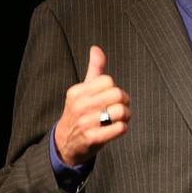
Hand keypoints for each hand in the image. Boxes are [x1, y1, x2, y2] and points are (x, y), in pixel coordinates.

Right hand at [54, 46, 130, 165]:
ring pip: (121, 111)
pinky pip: (120, 128)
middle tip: (120, 108)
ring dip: (126, 116)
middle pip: (117, 94)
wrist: (65, 143)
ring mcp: (85, 123)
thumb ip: (94, 70)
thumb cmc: (79, 112)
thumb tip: (96, 49)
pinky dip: (123, 128)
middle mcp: (79, 106)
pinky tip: (116, 129)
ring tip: (120, 119)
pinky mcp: (92, 138)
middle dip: (125, 101)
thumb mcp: (82, 90)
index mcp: (77, 92)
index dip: (115, 88)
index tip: (112, 97)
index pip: (108, 80)